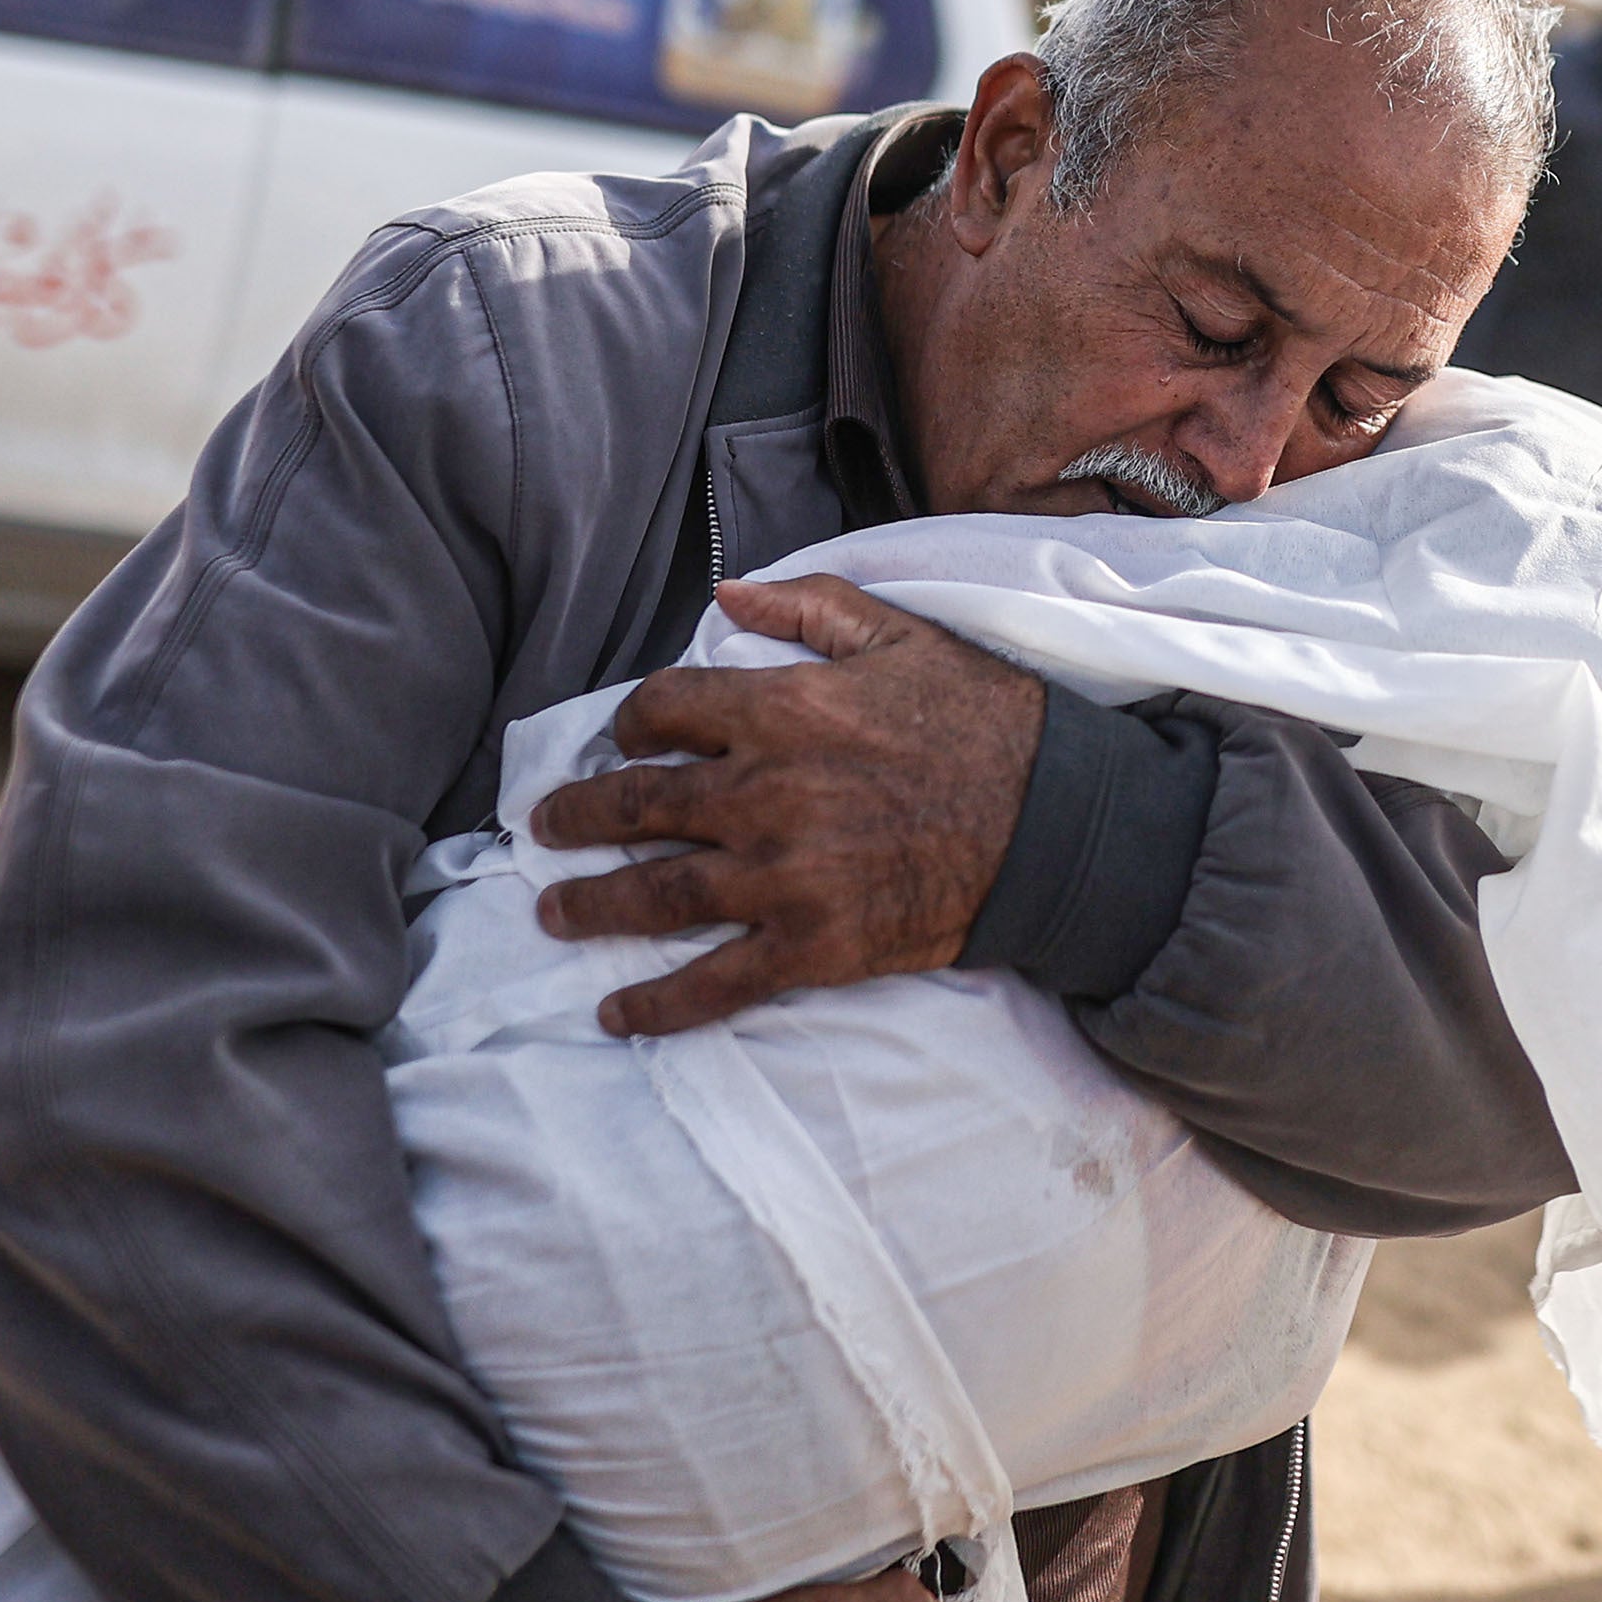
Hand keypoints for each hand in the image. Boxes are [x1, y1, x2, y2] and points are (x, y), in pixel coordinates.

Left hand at [532, 575, 1046, 1036]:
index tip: (626, 738)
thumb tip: (729, 589)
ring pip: (656, 892)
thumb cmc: (986, 724)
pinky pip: (714, 981)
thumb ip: (809, 607)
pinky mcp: (810, 946)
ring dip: (593, 904)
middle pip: (638, 804)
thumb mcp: (902, 635)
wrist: (1056, 824)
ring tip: (554, 911)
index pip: (665, 708)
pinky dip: (658, 1003)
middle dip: (578, 818)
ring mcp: (781, 877)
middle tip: (545, 829)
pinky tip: (615, 1013)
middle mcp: (763, 793)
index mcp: (781, 709)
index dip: (633, 721)